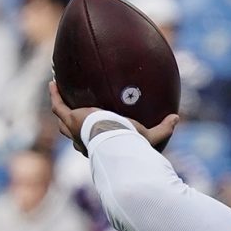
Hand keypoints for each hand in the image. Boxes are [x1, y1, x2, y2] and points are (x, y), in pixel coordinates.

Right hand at [48, 81, 178, 155]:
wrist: (113, 140)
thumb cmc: (130, 142)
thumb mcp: (149, 136)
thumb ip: (163, 129)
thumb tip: (176, 118)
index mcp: (100, 148)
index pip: (95, 144)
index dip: (94, 138)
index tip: (96, 130)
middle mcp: (84, 142)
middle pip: (74, 135)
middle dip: (73, 127)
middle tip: (74, 116)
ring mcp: (75, 130)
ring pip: (62, 121)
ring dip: (60, 108)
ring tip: (59, 95)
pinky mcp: (70, 119)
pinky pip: (58, 106)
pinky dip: (55, 95)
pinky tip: (54, 82)